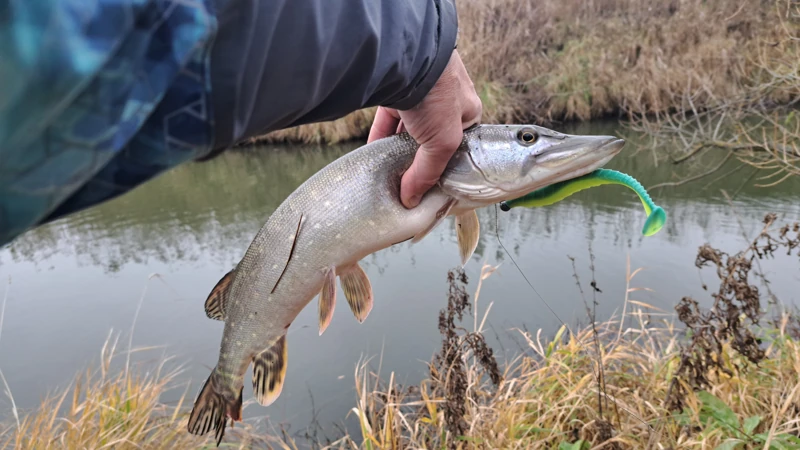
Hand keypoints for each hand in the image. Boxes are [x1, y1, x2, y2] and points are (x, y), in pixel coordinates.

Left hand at [368, 50, 481, 208]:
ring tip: (389, 172)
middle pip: (433, 138)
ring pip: (409, 130)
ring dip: (398, 149)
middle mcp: (447, 101)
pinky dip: (381, 137)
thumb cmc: (438, 96)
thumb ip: (427, 173)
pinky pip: (388, 120)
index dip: (447, 166)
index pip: (461, 145)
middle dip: (419, 159)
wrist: (409, 58)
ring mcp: (421, 93)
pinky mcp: (396, 89)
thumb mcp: (443, 142)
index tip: (432, 186)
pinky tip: (373, 155)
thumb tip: (411, 200)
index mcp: (469, 111)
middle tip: (407, 182)